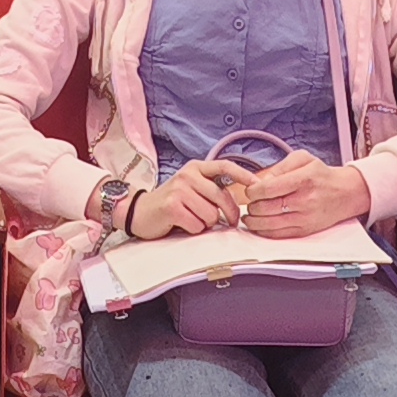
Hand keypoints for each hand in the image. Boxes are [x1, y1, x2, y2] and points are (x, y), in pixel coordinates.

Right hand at [126, 162, 249, 240]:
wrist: (139, 212)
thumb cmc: (171, 203)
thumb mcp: (192, 189)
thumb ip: (211, 190)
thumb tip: (241, 202)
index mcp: (196, 168)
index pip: (224, 166)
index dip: (243, 175)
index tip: (258, 185)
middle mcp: (188, 175)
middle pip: (222, 197)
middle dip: (229, 215)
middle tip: (229, 222)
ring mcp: (179, 190)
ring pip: (211, 215)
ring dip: (206, 224)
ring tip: (192, 220)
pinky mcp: (172, 206)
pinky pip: (197, 225)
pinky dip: (193, 230)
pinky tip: (182, 224)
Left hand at [239, 151, 371, 237]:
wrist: (345, 194)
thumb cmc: (322, 175)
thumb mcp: (303, 159)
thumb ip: (280, 166)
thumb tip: (261, 180)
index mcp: (304, 179)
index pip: (269, 189)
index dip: (253, 190)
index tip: (251, 189)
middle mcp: (305, 201)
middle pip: (266, 207)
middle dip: (252, 205)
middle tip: (251, 201)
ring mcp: (304, 218)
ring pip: (268, 224)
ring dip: (253, 220)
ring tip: (250, 214)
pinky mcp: (304, 231)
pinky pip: (277, 235)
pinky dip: (263, 230)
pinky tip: (258, 224)